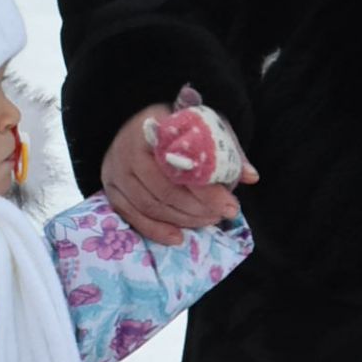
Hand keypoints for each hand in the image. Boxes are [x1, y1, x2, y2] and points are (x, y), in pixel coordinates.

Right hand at [100, 105, 250, 247]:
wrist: (136, 124)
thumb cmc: (177, 127)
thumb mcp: (204, 127)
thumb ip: (226, 150)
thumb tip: (251, 177)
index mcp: (154, 127)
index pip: (182, 165)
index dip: (207, 190)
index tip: (231, 205)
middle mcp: (127, 148)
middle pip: (164, 190)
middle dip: (198, 209)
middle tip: (220, 216)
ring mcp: (115, 171)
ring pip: (150, 206)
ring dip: (182, 220)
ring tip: (207, 222)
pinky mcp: (111, 190)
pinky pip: (133, 217)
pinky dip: (156, 231)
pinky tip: (178, 237)